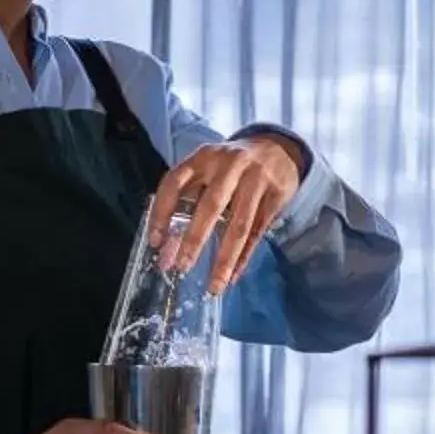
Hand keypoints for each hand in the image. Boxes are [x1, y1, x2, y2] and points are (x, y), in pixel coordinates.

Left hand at [149, 135, 304, 293]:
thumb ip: (187, 201)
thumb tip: (165, 249)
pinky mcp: (276, 195)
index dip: (161, 212)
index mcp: (204, 157)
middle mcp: (229, 165)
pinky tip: (233, 276)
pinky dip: (244, 257)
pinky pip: (257, 232)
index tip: (155, 242)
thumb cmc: (231, 166)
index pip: (175, 183)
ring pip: (239, 226)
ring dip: (225, 259)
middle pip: (210, 206)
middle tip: (182, 267)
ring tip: (214, 286)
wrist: (278, 147)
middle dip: (194, 239)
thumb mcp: (207, 171)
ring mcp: (256, 179)